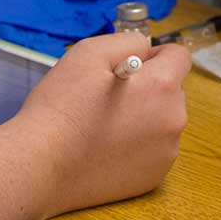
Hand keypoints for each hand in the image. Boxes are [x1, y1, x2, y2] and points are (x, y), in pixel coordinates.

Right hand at [14, 32, 189, 215]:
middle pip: (172, 90)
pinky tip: (107, 146)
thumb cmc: (62, 105)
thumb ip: (128, 41)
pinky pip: (153, 148)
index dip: (153, 54)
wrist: (41, 165)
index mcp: (162, 87)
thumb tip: (146, 48)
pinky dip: (138, 144)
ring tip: (105, 123)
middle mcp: (173, 120)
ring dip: (145, 115)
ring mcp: (166, 153)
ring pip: (163, 120)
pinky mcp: (153, 177)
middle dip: (149, 86)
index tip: (127, 65)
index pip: (179, 56)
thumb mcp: (90, 52)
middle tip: (109, 95)